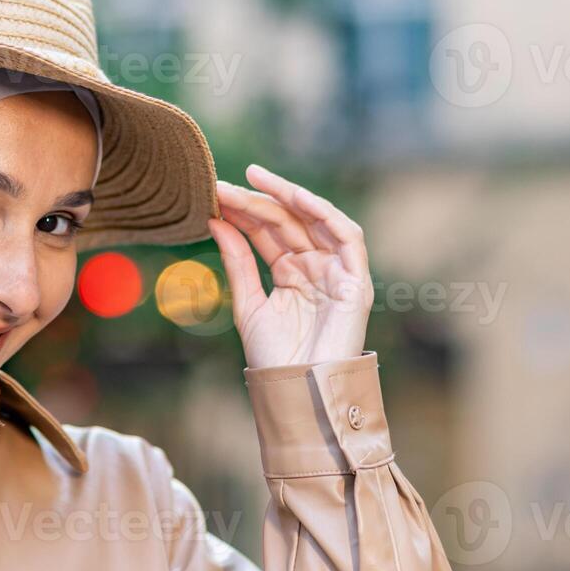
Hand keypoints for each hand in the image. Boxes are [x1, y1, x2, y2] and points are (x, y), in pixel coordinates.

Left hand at [206, 163, 373, 369]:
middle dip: (257, 200)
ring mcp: (336, 272)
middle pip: (287, 222)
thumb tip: (215, 220)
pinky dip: (324, 213)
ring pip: (314, 221)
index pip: (267, 232)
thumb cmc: (274, 358)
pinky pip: (347, 236)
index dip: (243, 212)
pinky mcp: (355, 281)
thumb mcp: (248, 304)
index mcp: (290, 273)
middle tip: (225, 184)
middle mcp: (315, 267)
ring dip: (286, 197)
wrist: (298, 391)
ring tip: (255, 180)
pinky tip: (296, 197)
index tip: (215, 194)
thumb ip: (237, 262)